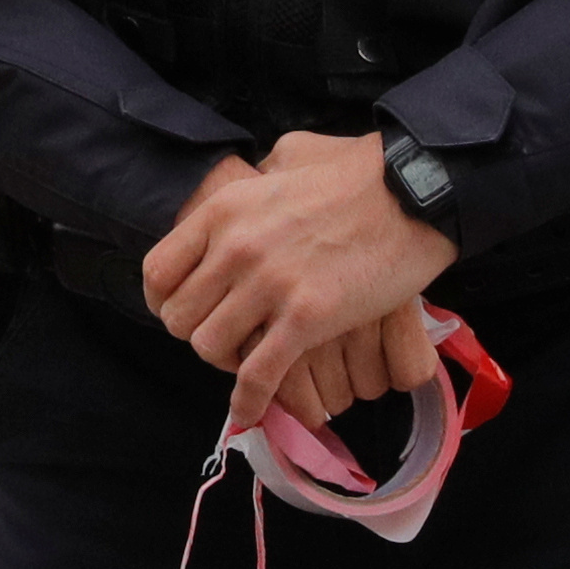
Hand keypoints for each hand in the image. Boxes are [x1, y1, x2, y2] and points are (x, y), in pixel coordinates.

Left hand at [141, 132, 459, 433]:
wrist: (411, 193)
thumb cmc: (355, 172)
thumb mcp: (286, 157)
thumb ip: (258, 178)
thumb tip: (253, 180)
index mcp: (223, 210)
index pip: (158, 271)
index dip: (164, 301)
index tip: (185, 311)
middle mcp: (234, 247)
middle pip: (179, 317)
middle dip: (197, 334)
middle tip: (226, 337)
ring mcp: (269, 284)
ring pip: (210, 347)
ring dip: (225, 363)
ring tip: (248, 360)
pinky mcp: (306, 318)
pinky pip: (258, 375)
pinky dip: (249, 400)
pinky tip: (251, 411)